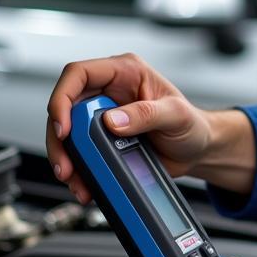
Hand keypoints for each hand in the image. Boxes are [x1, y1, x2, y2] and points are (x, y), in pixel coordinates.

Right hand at [46, 52, 252, 202]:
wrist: (197, 150)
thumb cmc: (192, 124)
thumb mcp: (177, 115)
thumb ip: (147, 114)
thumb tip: (112, 121)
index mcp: (125, 72)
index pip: (79, 74)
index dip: (63, 97)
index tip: (64, 127)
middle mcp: (109, 91)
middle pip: (66, 107)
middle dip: (59, 138)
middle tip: (66, 164)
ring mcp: (102, 116)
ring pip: (67, 133)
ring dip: (66, 158)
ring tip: (76, 180)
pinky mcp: (102, 139)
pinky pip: (80, 152)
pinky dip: (78, 169)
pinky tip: (85, 183)